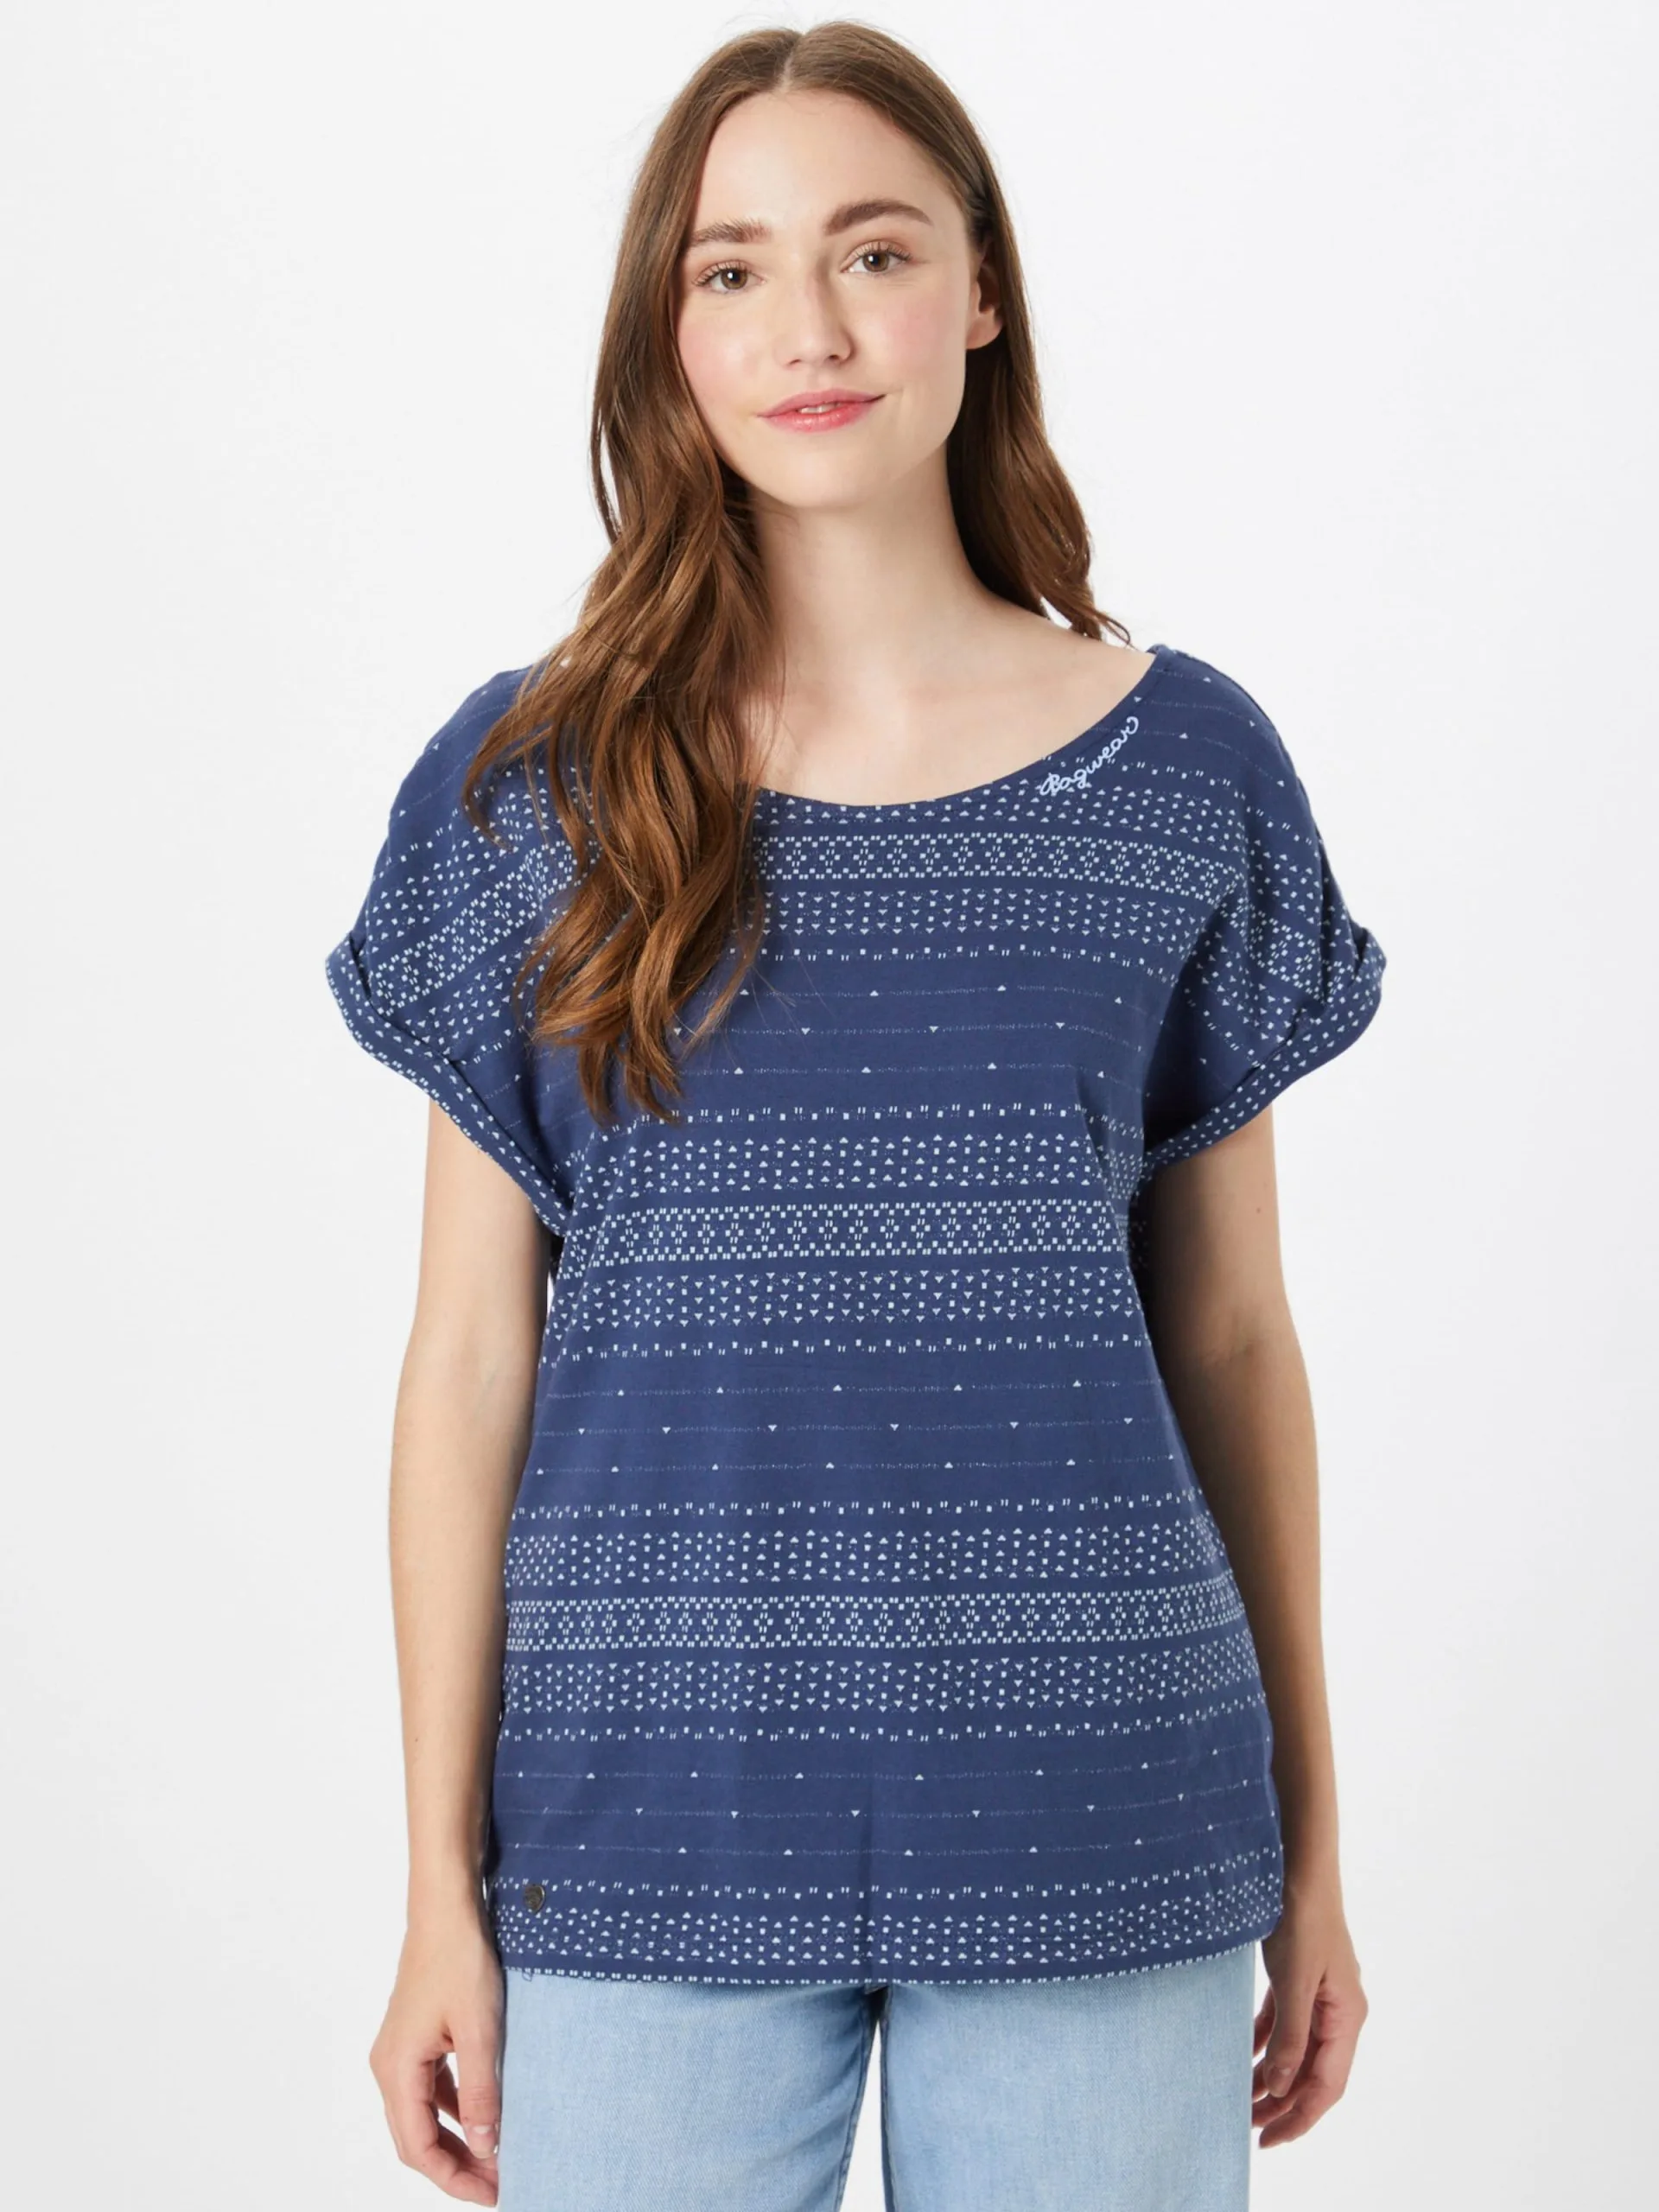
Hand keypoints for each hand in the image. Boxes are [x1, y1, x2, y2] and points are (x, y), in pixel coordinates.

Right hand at [369, 1899, 504, 2201]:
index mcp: (397, 2069)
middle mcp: (390, 2066)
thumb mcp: (480, 2029)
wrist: (445, 1908)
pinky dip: (456, 2110)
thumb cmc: (460, 1959)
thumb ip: (481, 2091)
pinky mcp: (416, 2038)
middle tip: (498, 2184)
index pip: (418, 2148)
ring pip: (424, 2116)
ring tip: (496, 2159)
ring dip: (457, 2140)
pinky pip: (431, 2089)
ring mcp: (400, 2051)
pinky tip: (484, 2116)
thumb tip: (488, 2147)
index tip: (492, 2193)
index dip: (453, 2178)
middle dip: (456, 2167)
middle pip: (417, 2139)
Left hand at [1252, 1874, 1367, 2147]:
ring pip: (1297, 2050)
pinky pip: (1285, 2023)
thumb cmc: (1302, 1917)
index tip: (1268, 2140)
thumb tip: (1281, 2088)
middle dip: (1283, 2105)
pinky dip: (1266, 2043)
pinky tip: (1244, 2056)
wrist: (1298, 1863)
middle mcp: (1339, 2010)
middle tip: (1247, 2128)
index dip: (1299, 2118)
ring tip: (1240, 2099)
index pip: (1326, 2085)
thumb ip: (1290, 2036)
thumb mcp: (1295, 1981)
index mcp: (1347, 2016)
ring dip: (1272, 2076)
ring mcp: (1320, 1993)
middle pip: (1313, 2073)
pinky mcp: (1301, 1977)